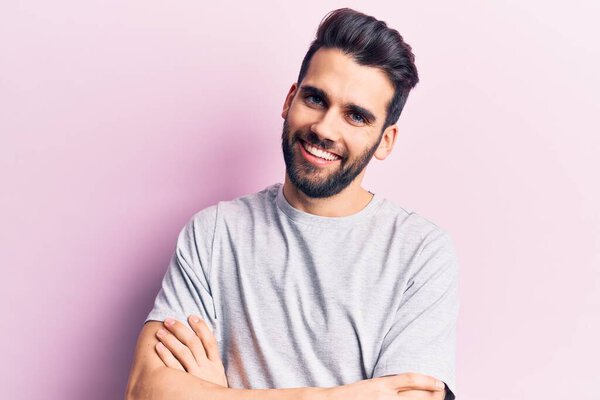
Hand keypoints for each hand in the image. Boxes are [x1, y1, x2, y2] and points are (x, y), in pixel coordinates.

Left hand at [154, 315, 228, 387]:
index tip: (191, 316)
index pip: (210, 340)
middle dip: (181, 329)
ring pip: (184, 352)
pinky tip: (158, 347)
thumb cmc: (212, 392)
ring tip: (161, 331)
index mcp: (216, 365)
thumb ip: (211, 361)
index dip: (201, 326)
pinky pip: (174, 368)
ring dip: (171, 339)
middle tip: (169, 320)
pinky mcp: (186, 385)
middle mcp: (207, 368)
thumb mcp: (217, 376)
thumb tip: (202, 340)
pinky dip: (166, 355)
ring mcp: (197, 376)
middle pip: (194, 343)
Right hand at [325, 372, 445, 399]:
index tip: (440, 383)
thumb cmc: (353, 395)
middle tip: (442, 393)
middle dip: (435, 395)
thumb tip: (412, 387)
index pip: (413, 380)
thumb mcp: (372, 384)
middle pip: (419, 395)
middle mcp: (386, 396)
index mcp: (383, 383)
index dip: (430, 382)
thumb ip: (390, 386)